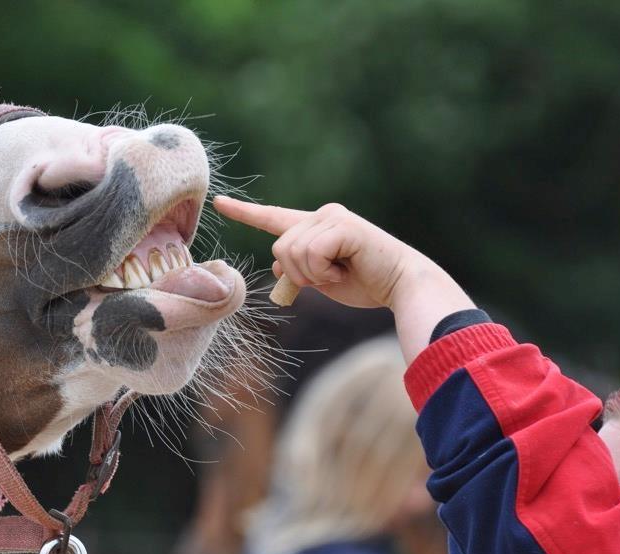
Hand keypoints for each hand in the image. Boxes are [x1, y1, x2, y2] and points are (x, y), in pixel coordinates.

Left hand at [214, 196, 414, 307]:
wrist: (400, 284)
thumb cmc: (365, 283)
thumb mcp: (322, 279)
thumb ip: (298, 270)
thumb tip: (276, 269)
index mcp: (314, 226)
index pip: (272, 218)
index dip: (245, 212)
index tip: (220, 203)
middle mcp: (321, 215)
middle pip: (279, 248)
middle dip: (298, 273)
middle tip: (329, 277)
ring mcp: (332, 217)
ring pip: (292, 252)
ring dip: (312, 274)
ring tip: (340, 272)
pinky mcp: (342, 225)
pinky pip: (310, 253)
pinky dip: (323, 271)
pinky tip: (345, 269)